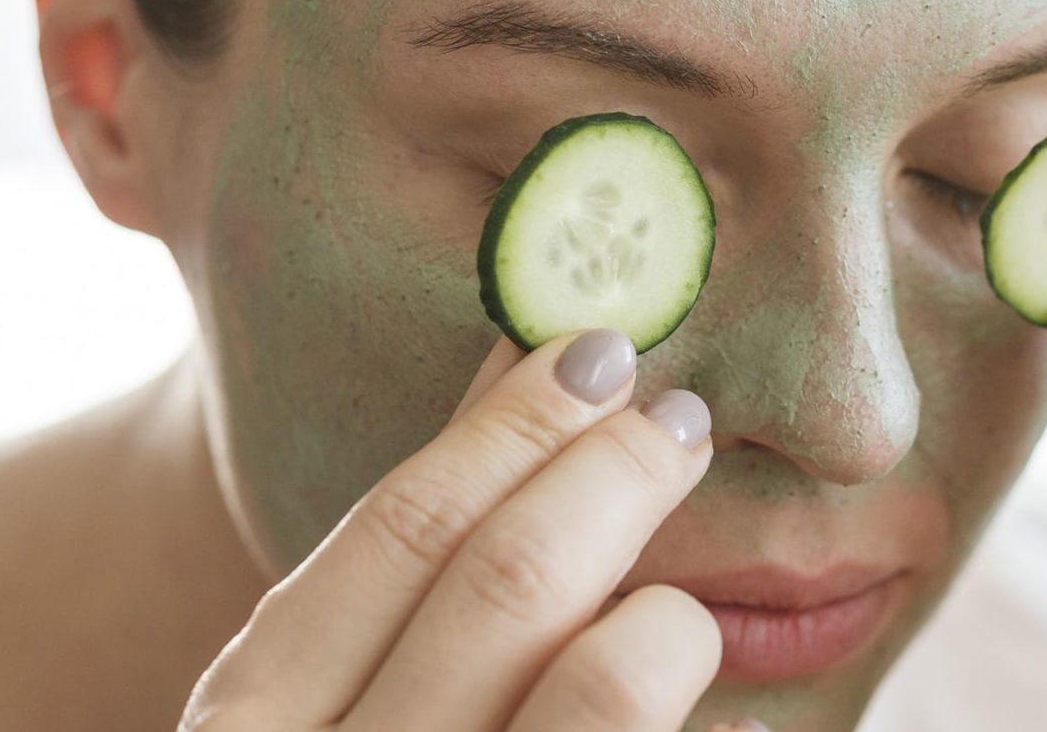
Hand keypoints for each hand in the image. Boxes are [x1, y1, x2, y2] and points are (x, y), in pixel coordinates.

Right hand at [179, 329, 738, 731]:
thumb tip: (507, 377)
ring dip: (664, 621)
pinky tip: (735, 726)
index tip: (593, 352)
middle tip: (675, 423)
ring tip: (675, 616)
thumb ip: (389, 591)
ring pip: (603, 684)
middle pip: (507, 583)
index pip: (397, 535)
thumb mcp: (311, 728)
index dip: (507, 427)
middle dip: (611, 476)